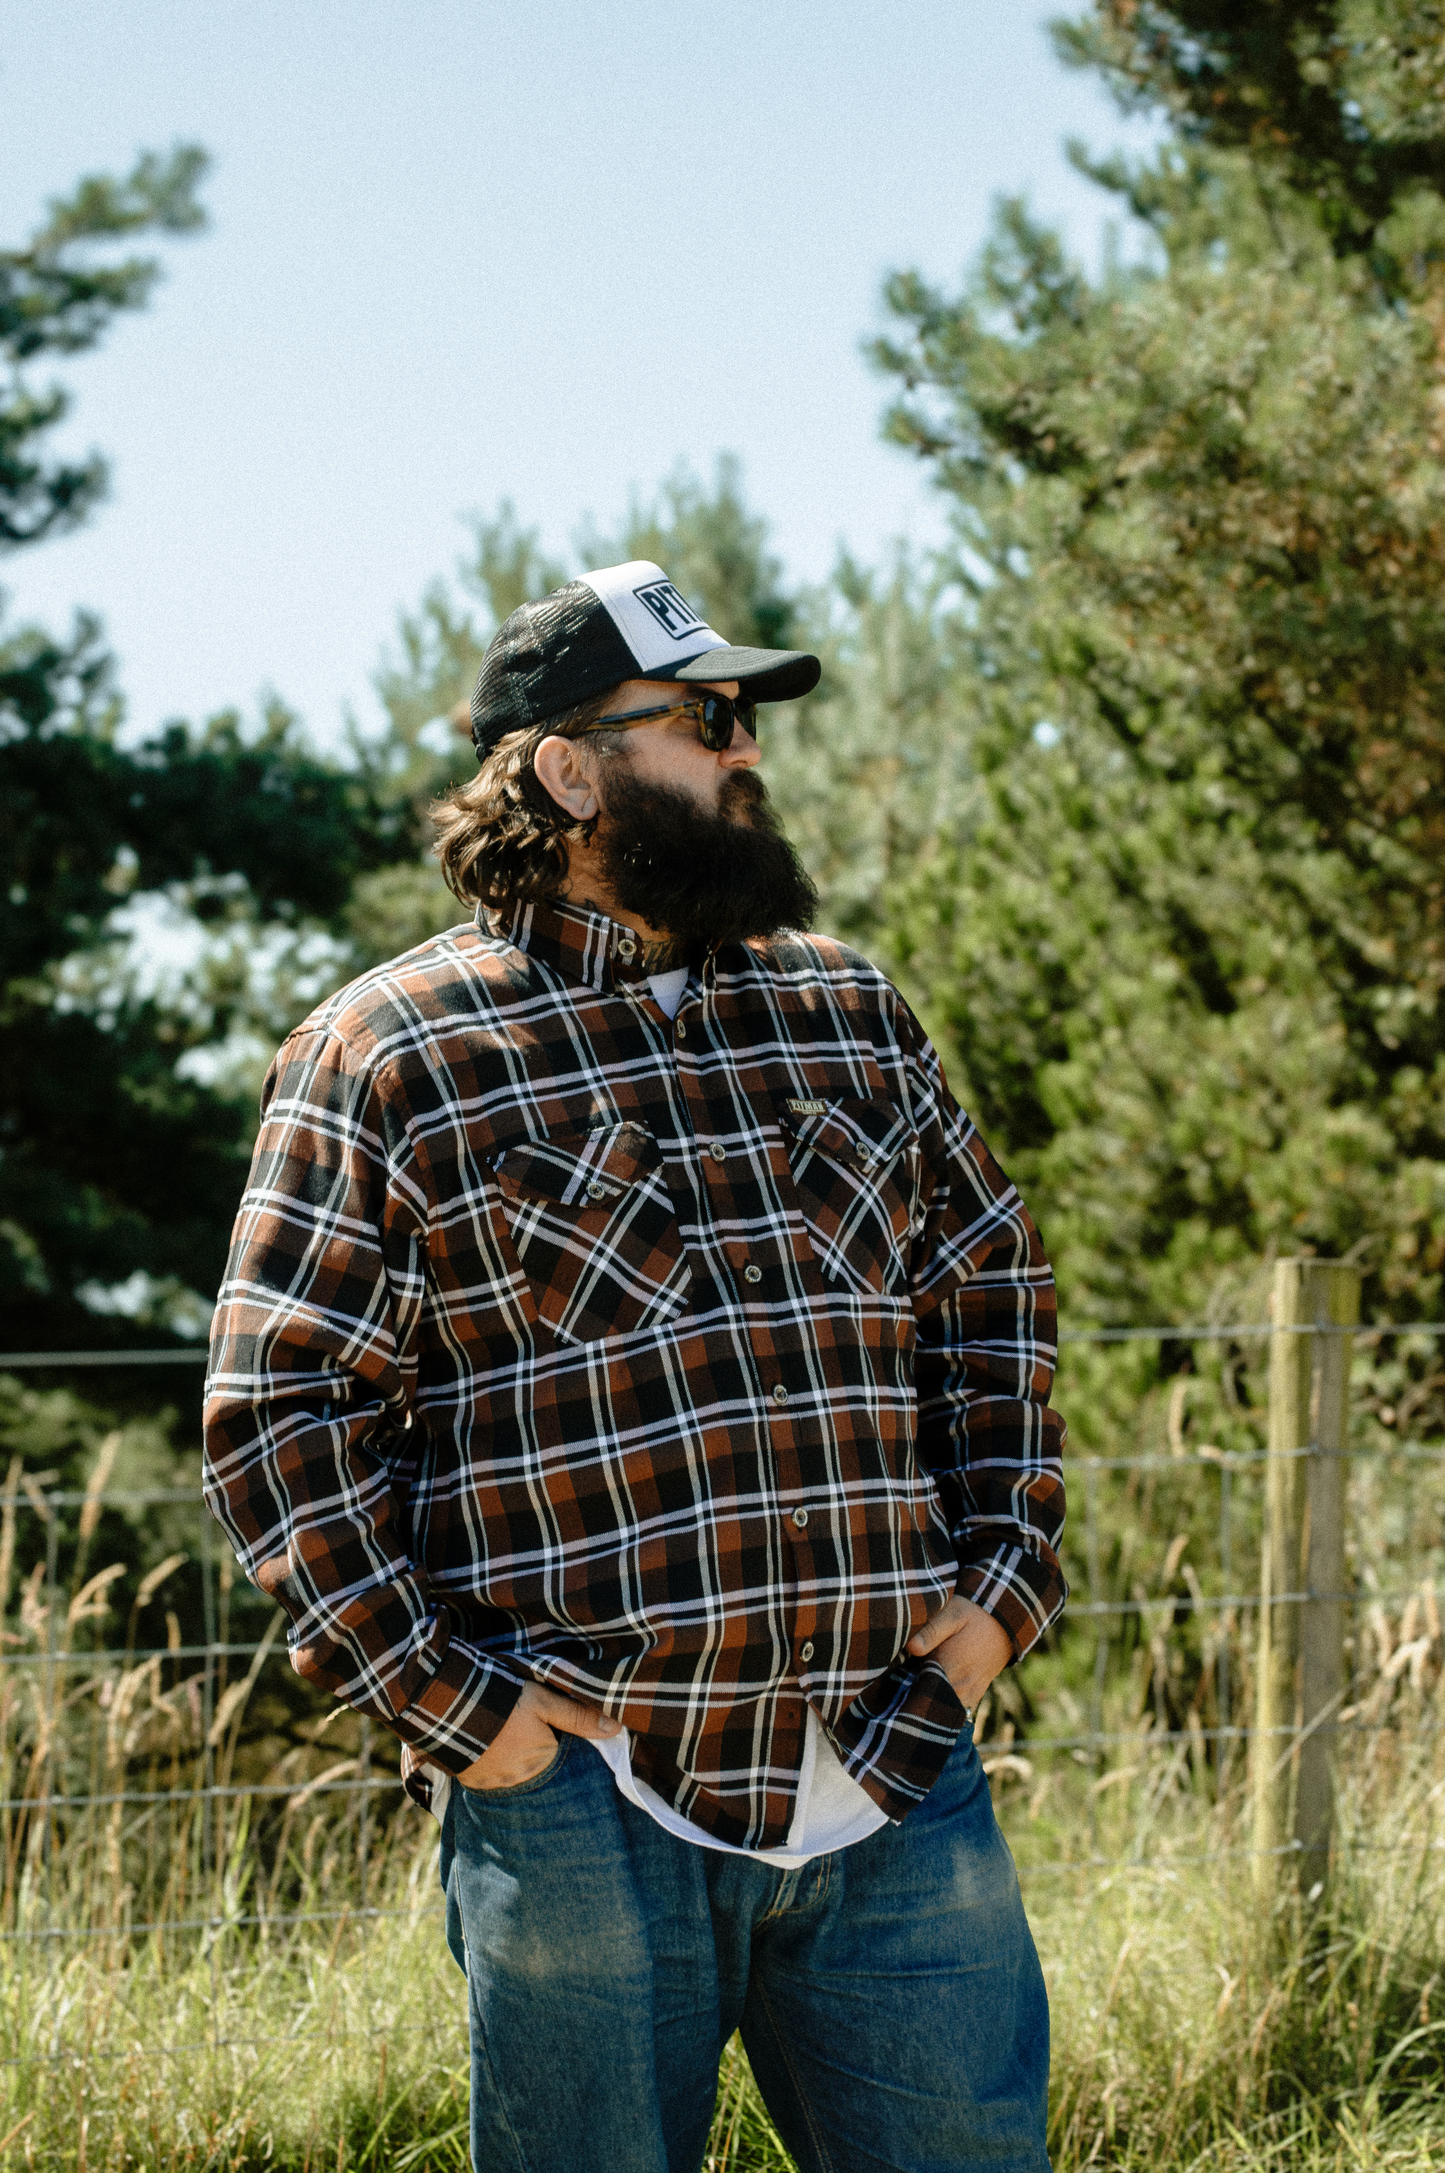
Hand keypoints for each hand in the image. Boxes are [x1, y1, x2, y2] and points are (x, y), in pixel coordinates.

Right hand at [456, 1681, 621, 1791]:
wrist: (446, 1705)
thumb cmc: (502, 1700)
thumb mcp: (543, 1700)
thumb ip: (578, 1715)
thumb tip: (617, 1729)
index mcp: (541, 1761)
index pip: (561, 1756)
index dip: (559, 1738)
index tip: (552, 1723)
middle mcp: (519, 1780)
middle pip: (537, 1768)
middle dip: (535, 1751)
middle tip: (523, 1726)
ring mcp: (493, 1785)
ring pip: (514, 1774)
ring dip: (512, 1759)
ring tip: (506, 1734)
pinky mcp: (471, 1783)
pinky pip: (490, 1778)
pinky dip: (492, 1764)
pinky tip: (488, 1745)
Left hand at [907, 1594, 1012, 1714]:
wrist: (1006, 1621)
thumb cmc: (974, 1614)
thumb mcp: (952, 1613)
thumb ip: (931, 1630)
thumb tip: (911, 1647)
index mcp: (949, 1665)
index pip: (918, 1688)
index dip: (902, 1686)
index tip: (891, 1682)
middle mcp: (960, 1684)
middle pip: (929, 1701)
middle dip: (912, 1697)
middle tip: (899, 1687)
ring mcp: (969, 1692)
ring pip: (943, 1708)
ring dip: (929, 1702)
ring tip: (914, 1692)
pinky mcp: (976, 1694)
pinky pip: (958, 1709)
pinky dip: (945, 1706)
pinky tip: (932, 1696)